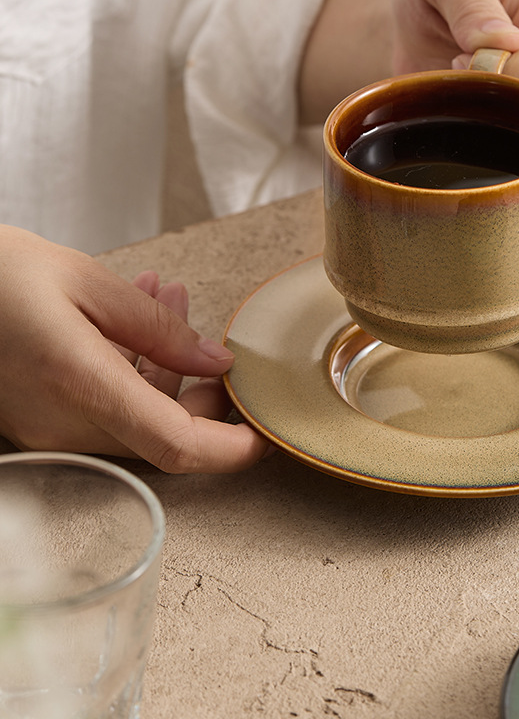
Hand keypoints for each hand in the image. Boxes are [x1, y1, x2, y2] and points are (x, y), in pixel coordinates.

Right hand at [0, 226, 269, 471]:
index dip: (231, 449)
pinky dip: (133, 372)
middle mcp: (65, 422)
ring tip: (169, 301)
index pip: (179, 445)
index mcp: (84, 385)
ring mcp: (48, 427)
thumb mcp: (89, 284)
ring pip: (138, 418)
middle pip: (166, 432)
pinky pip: (105, 408)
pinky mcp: (39, 419)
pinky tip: (135, 319)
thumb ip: (160, 329)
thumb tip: (216, 361)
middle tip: (215, 341)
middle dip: (203, 392)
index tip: (264, 435)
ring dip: (167, 369)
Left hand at [390, 0, 518, 134]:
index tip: (462, 61)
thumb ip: (471, 2)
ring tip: (467, 99)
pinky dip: (494, 154)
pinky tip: (471, 123)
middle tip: (462, 82)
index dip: (506, 77)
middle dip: (499, 110)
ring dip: (495, 134)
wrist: (422, 22)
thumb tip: (505, 42)